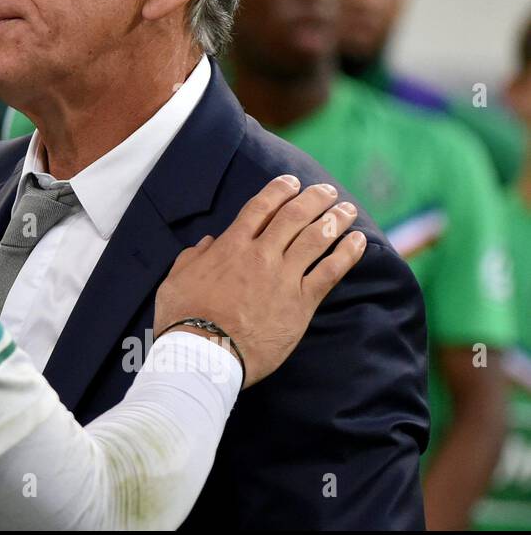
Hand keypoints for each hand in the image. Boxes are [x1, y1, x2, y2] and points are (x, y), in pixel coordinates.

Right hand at [154, 175, 365, 387]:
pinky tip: (358, 241)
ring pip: (316, 238)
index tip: (291, 181)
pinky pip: (330, 272)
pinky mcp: (301, 303)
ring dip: (335, 219)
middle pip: (294, 216)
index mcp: (230, 247)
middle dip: (313, 198)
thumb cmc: (184, 318)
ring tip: (347, 209)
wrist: (205, 353)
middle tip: (327, 191)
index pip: (260, 207)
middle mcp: (261, 255)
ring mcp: (283, 278)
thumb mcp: (176, 280)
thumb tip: (209, 243)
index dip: (278, 190)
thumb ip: (193, 257)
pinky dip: (347, 254)